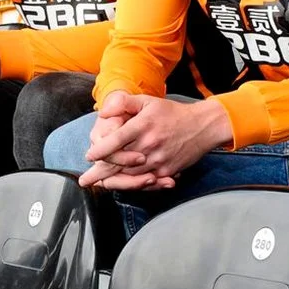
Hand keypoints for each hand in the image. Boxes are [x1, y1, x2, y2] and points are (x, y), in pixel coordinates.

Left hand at [79, 94, 231, 188]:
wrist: (202, 126)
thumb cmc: (171, 113)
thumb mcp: (147, 101)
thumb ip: (124, 103)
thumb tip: (102, 113)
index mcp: (143, 126)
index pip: (116, 141)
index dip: (100, 150)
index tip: (89, 156)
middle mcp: (149, 144)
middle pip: (120, 163)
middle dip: (100, 174)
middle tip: (86, 180)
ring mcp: (159, 160)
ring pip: (131, 175)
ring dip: (113, 182)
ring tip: (98, 185)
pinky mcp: (167, 171)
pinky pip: (147, 182)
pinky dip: (133, 185)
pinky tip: (121, 186)